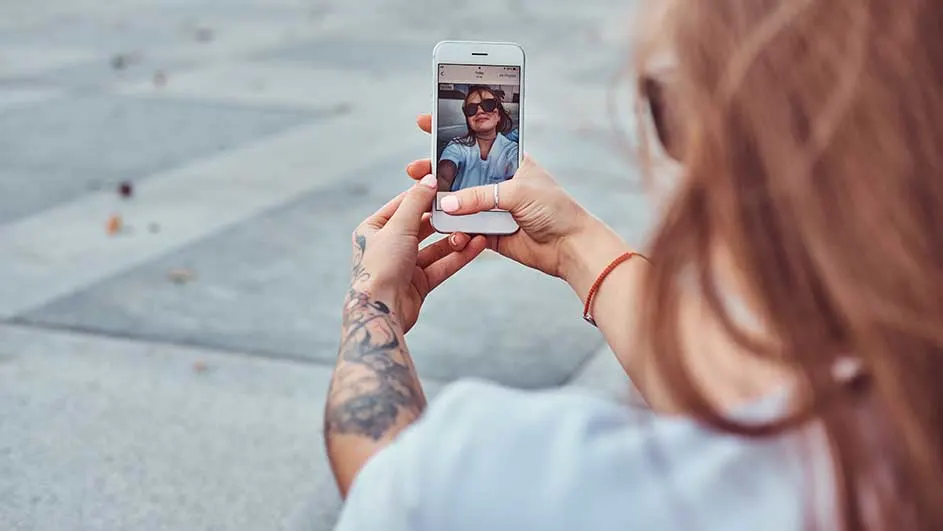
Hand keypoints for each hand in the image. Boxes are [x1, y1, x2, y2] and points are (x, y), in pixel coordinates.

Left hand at [350, 174, 487, 331]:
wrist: (381, 311)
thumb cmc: (381, 267)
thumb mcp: (399, 226)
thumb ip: (416, 202)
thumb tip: (428, 179)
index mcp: (374, 229)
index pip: (402, 205)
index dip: (423, 195)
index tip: (445, 186)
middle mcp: (388, 246)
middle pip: (422, 226)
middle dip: (444, 220)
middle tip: (465, 209)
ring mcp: (404, 265)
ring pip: (435, 247)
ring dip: (455, 239)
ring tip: (475, 230)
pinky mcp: (418, 283)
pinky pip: (442, 265)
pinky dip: (459, 256)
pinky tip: (477, 246)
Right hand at [406, 114, 629, 293]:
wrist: (569, 246)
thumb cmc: (553, 209)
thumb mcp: (517, 192)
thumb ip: (480, 196)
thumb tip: (447, 204)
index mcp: (509, 161)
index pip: (477, 140)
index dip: (452, 130)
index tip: (426, 122)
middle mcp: (498, 181)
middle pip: (461, 171)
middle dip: (436, 168)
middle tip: (415, 168)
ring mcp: (493, 206)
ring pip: (459, 200)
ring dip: (440, 199)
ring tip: (419, 196)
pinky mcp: (489, 231)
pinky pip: (464, 227)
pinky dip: (452, 226)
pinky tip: (437, 221)